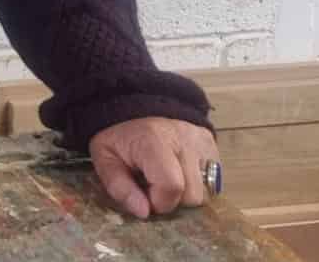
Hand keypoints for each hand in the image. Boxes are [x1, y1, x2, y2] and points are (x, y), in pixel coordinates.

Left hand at [88, 117, 219, 219]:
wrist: (138, 105)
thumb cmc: (120, 136)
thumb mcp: (105, 158)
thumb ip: (120, 187)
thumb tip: (144, 213)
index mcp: (154, 142)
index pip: (172, 186)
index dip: (158, 202)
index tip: (144, 196)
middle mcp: (185, 141)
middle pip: (193, 195)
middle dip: (172, 200)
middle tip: (154, 187)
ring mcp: (202, 143)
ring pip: (206, 191)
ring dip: (186, 193)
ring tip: (167, 178)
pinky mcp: (213, 146)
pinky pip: (213, 180)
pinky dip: (197, 183)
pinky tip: (180, 173)